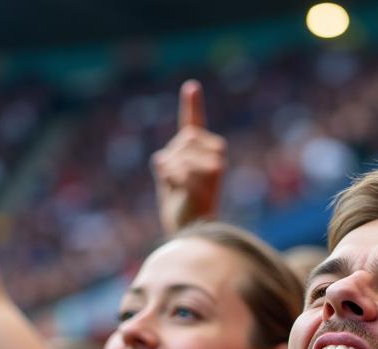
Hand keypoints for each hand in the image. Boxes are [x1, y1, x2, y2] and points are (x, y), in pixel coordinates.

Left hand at [152, 80, 226, 234]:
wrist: (190, 231)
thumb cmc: (181, 208)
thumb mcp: (170, 180)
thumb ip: (168, 162)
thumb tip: (161, 160)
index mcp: (203, 155)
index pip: (194, 125)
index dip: (192, 106)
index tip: (191, 87)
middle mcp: (215, 157)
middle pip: (186, 137)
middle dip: (173, 158)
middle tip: (178, 183)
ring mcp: (216, 165)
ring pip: (181, 153)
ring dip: (172, 172)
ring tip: (180, 190)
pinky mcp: (212, 175)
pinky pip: (180, 168)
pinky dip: (172, 180)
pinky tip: (179, 192)